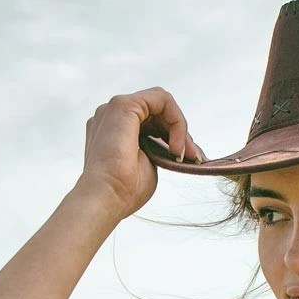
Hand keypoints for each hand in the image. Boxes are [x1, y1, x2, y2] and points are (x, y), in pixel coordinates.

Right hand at [74, 87, 205, 221]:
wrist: (107, 198)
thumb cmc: (124, 191)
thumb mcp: (148, 166)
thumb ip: (158, 150)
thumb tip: (176, 147)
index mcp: (113, 130)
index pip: (150, 122)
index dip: (172, 136)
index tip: (185, 159)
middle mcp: (111, 116)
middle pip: (156, 111)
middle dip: (179, 132)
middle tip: (192, 157)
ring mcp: (115, 108)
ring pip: (160, 103)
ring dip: (179, 127)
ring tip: (184, 153)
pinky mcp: (124, 105)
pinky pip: (162, 100)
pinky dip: (176, 120)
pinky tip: (176, 145)